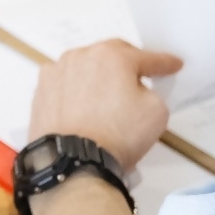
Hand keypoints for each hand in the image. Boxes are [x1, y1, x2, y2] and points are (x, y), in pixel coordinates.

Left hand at [28, 39, 182, 169]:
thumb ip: (151, 91)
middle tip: (142, 75)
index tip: (174, 65)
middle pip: (111, 55)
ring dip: (100, 75)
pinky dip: (77, 89)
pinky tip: (85, 103)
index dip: (164, 63)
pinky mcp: (41, 90)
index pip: (145, 58)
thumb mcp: (156, 111)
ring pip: (85, 67)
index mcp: (111, 56)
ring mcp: (56, 72)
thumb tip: (136, 91)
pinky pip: (65, 83)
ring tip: (111, 93)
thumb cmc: (118, 134)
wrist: (74, 159)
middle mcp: (80, 56)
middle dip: (129, 63)